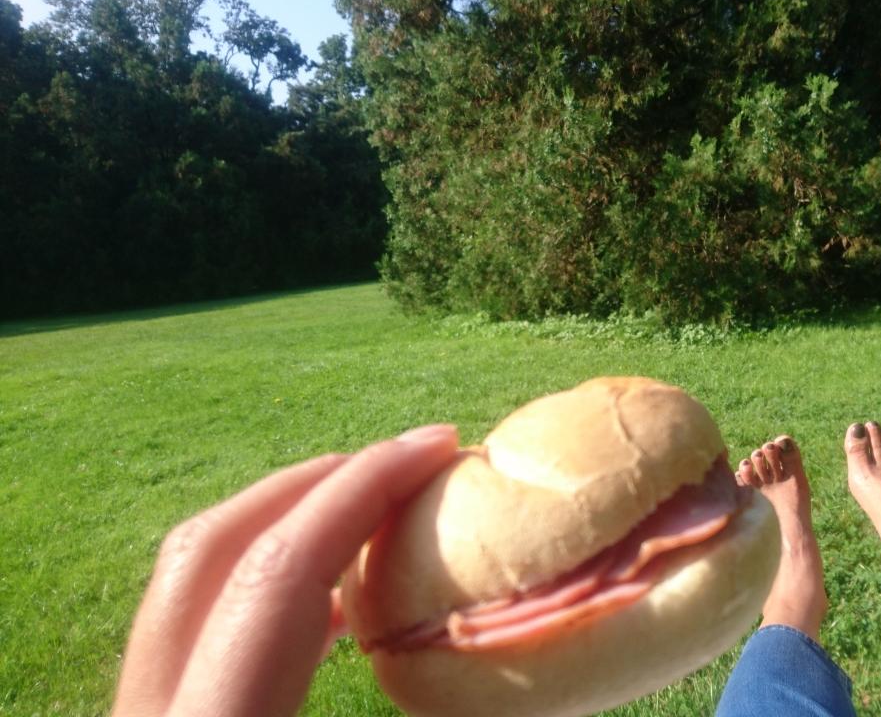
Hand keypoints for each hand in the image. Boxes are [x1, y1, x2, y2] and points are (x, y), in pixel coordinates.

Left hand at [111, 424, 459, 716]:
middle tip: (406, 463)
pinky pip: (195, 629)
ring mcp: (140, 710)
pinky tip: (331, 606)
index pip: (283, 568)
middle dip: (318, 482)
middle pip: (214, 544)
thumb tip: (486, 635)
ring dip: (290, 525)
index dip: (367, 488)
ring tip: (375, 514)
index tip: (441, 445)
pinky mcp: (156, 716)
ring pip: (191, 577)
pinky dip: (265, 589)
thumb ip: (414, 698)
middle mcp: (152, 711)